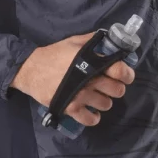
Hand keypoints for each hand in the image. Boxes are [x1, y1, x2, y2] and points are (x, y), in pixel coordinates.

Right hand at [10, 31, 135, 124]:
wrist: (30, 69)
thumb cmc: (53, 54)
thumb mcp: (73, 42)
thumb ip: (92, 40)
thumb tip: (109, 38)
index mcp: (92, 62)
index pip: (120, 71)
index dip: (127, 74)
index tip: (125, 75)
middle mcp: (89, 80)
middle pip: (117, 90)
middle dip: (116, 87)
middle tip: (108, 85)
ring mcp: (80, 96)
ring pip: (106, 105)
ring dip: (104, 101)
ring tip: (97, 96)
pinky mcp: (70, 108)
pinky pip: (90, 120)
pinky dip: (93, 117)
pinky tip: (91, 111)